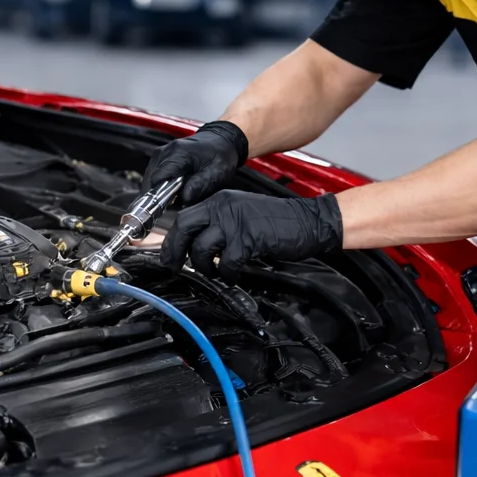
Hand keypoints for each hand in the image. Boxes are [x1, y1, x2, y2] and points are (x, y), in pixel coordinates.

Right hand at [143, 121, 249, 204]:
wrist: (221, 139)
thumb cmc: (220, 155)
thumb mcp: (217, 172)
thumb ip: (201, 185)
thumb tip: (184, 198)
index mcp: (178, 153)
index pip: (157, 178)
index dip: (159, 195)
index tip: (168, 206)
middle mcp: (164, 152)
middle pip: (150, 181)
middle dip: (158, 196)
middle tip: (173, 205)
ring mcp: (160, 154)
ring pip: (150, 180)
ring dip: (158, 191)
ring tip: (175, 197)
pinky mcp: (160, 157)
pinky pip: (153, 176)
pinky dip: (160, 186)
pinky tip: (172, 190)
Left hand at [159, 191, 342, 280]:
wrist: (307, 220)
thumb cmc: (276, 222)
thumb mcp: (241, 214)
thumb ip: (219, 223)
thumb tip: (196, 243)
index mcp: (219, 201)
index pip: (184, 217)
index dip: (172, 239)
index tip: (170, 255)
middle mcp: (223, 207)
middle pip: (184, 228)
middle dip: (174, 252)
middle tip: (174, 267)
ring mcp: (235, 222)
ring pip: (202, 248)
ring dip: (205, 267)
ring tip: (216, 272)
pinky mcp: (248, 238)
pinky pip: (227, 263)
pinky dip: (229, 274)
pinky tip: (234, 275)